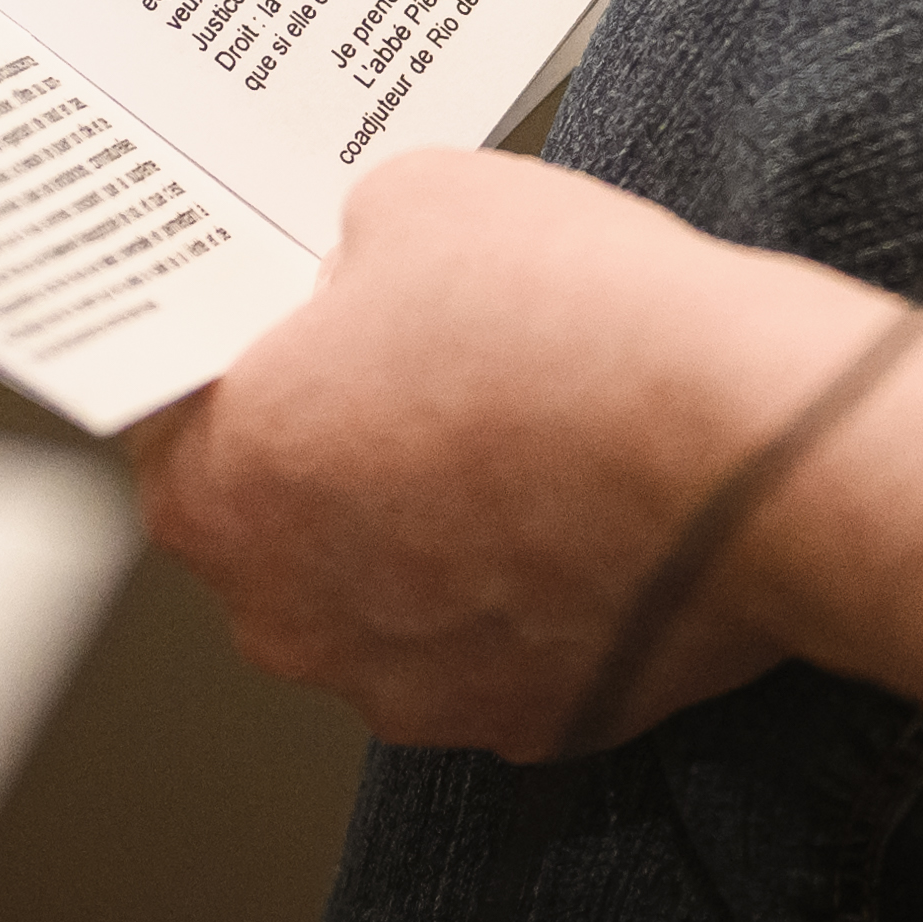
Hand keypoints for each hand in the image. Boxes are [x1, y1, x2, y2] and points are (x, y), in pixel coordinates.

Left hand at [130, 151, 896, 758]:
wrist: (755, 449)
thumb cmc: (582, 326)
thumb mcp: (416, 198)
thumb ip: (345, 255)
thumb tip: (361, 278)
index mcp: (225, 484)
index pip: (167, 418)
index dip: (235, 358)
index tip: (283, 327)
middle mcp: (288, 614)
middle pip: (269, 517)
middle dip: (324, 446)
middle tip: (411, 361)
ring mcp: (402, 688)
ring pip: (376, 594)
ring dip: (419, 528)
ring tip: (519, 430)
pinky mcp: (520, 723)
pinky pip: (485, 644)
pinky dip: (515, 590)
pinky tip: (579, 507)